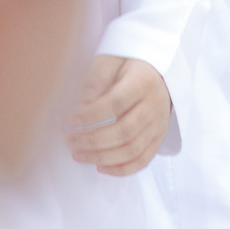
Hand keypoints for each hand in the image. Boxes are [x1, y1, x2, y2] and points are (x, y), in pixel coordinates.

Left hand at [67, 55, 170, 176]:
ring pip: (133, 150)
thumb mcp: (112, 59)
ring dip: (103, 157)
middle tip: (70, 141)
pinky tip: (100, 167)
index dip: (92, 114)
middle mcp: (155, 105)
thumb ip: (97, 76)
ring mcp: (159, 125)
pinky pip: (143, 160)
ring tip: (79, 154)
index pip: (117, 103)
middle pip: (125, 131)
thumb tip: (83, 99)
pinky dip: (121, 169)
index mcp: (143, 82)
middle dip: (93, 140)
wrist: (158, 73)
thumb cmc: (128, 65)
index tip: (71, 119)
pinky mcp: (158, 138)